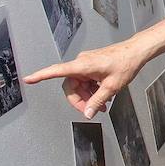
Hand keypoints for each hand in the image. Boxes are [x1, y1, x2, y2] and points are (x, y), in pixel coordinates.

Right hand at [24, 38, 146, 117]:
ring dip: (87, 96)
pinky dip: (91, 90)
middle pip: (70, 86)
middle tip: (93, 110)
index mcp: (83, 65)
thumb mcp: (112, 87)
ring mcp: (86, 63)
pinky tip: (103, 95)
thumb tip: (87, 113)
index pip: (57, 71)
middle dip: (80, 100)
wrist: (136, 51)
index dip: (41, 76)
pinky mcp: (91, 64)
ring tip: (102, 105)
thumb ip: (97, 101)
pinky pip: (85, 80)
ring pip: (78, 85)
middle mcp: (81, 62)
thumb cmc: (125, 63)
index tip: (28, 79)